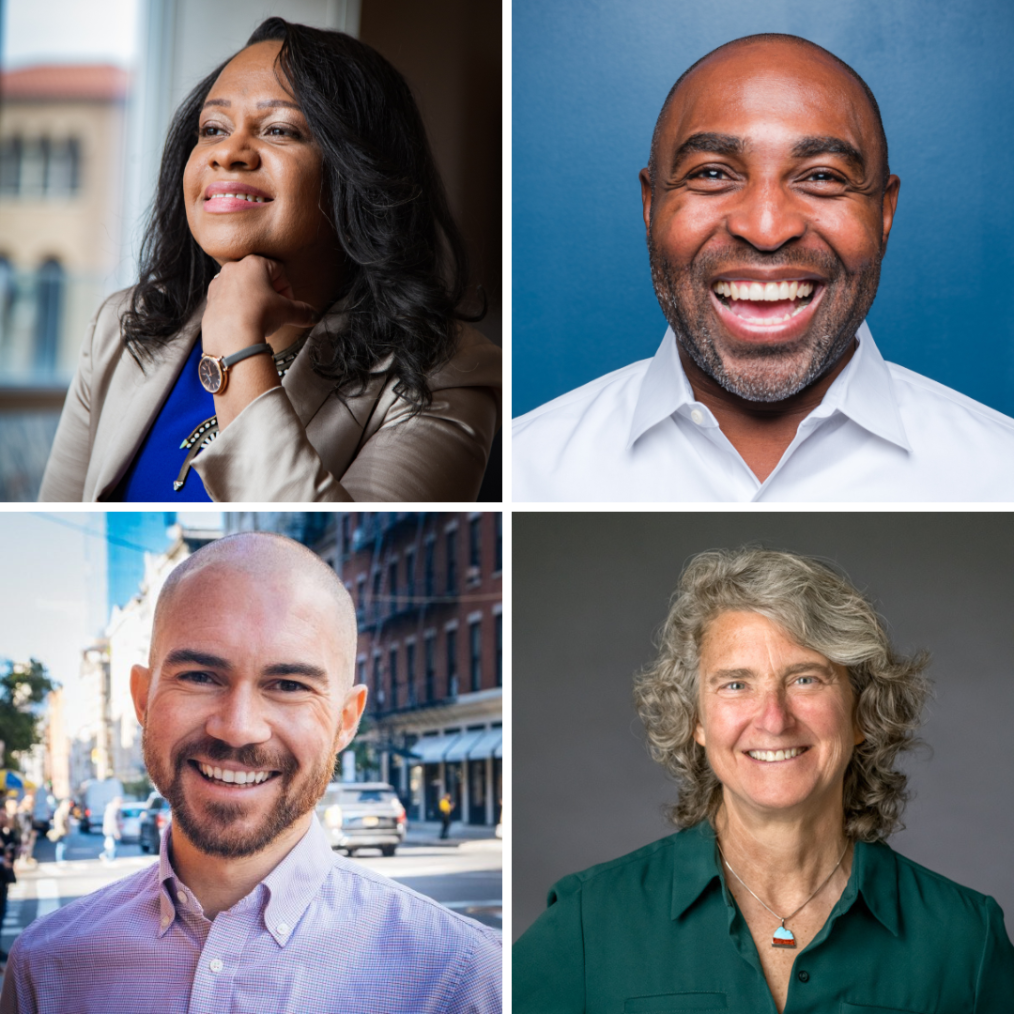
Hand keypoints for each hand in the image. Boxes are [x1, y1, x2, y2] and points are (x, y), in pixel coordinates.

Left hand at [201, 255, 318, 357]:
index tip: (288, 304)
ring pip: (243, 288)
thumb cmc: (259, 316)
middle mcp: (233, 268)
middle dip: (270, 294)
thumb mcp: (288, 312)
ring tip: (260, 319)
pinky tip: (245, 323)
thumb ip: (303, 311)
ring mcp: (219, 283)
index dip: (288, 289)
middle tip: (275, 311)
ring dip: (253, 301)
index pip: (279, 271)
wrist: (232, 336)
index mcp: (254, 263)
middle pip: (259, 278)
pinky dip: (238, 309)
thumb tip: (314, 316)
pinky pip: (229, 300)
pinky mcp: (210, 299)